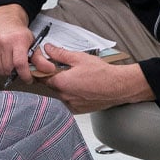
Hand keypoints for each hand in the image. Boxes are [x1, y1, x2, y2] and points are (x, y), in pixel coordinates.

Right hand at [0, 5, 39, 82]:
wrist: (5, 22)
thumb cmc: (19, 34)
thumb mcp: (33, 43)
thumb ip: (40, 59)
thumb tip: (49, 69)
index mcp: (18, 40)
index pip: (20, 64)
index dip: (25, 75)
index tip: (28, 79)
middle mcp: (3, 41)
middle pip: (8, 69)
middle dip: (15, 72)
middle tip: (18, 67)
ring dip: (5, 70)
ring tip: (9, 62)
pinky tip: (1, 60)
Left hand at [39, 44, 154, 112]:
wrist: (118, 87)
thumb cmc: (102, 73)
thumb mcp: (79, 58)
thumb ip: (60, 54)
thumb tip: (48, 49)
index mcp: (61, 83)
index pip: (41, 77)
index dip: (41, 70)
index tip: (44, 65)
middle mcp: (64, 96)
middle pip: (50, 86)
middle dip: (53, 77)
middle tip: (63, 69)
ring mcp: (71, 105)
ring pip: (59, 94)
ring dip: (62, 86)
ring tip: (75, 78)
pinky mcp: (78, 110)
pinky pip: (68, 101)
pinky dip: (70, 94)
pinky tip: (80, 87)